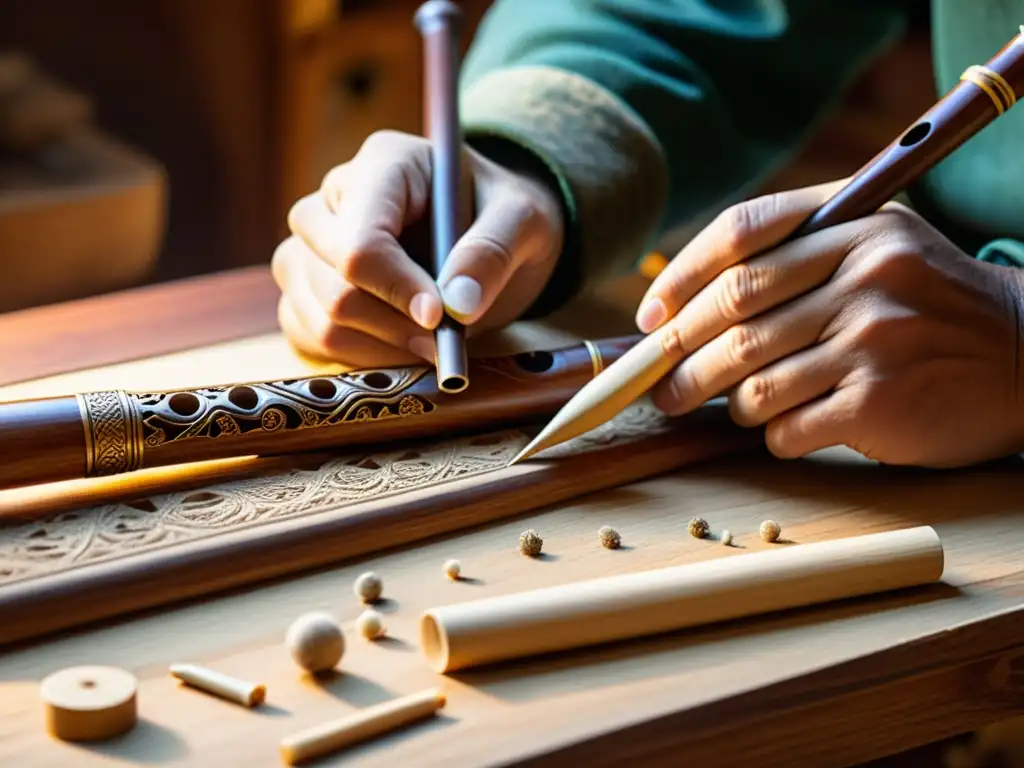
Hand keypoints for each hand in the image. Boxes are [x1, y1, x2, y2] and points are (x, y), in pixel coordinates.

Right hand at [272, 130, 563, 366]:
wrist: (492, 233)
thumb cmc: (503, 216)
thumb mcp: (524, 220)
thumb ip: (494, 251)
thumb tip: (458, 304)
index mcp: (384, 165)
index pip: (361, 240)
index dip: (396, 288)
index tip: (440, 318)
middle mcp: (334, 199)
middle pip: (332, 282)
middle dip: (394, 323)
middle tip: (446, 337)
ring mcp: (311, 245)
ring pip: (318, 316)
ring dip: (380, 346)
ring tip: (432, 342)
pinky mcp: (306, 288)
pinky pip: (309, 335)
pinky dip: (357, 356)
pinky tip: (401, 346)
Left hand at [636, 180, 1023, 467]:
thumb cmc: (933, 306)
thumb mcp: (883, 247)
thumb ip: (797, 256)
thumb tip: (685, 305)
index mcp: (858, 224)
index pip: (742, 235)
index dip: (680, 277)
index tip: (650, 318)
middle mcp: (866, 272)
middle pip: (733, 313)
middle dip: (679, 356)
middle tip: (658, 384)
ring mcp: (874, 338)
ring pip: (752, 378)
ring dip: (724, 402)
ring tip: (726, 407)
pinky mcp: (879, 401)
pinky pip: (786, 426)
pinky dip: (770, 434)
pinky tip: (784, 429)